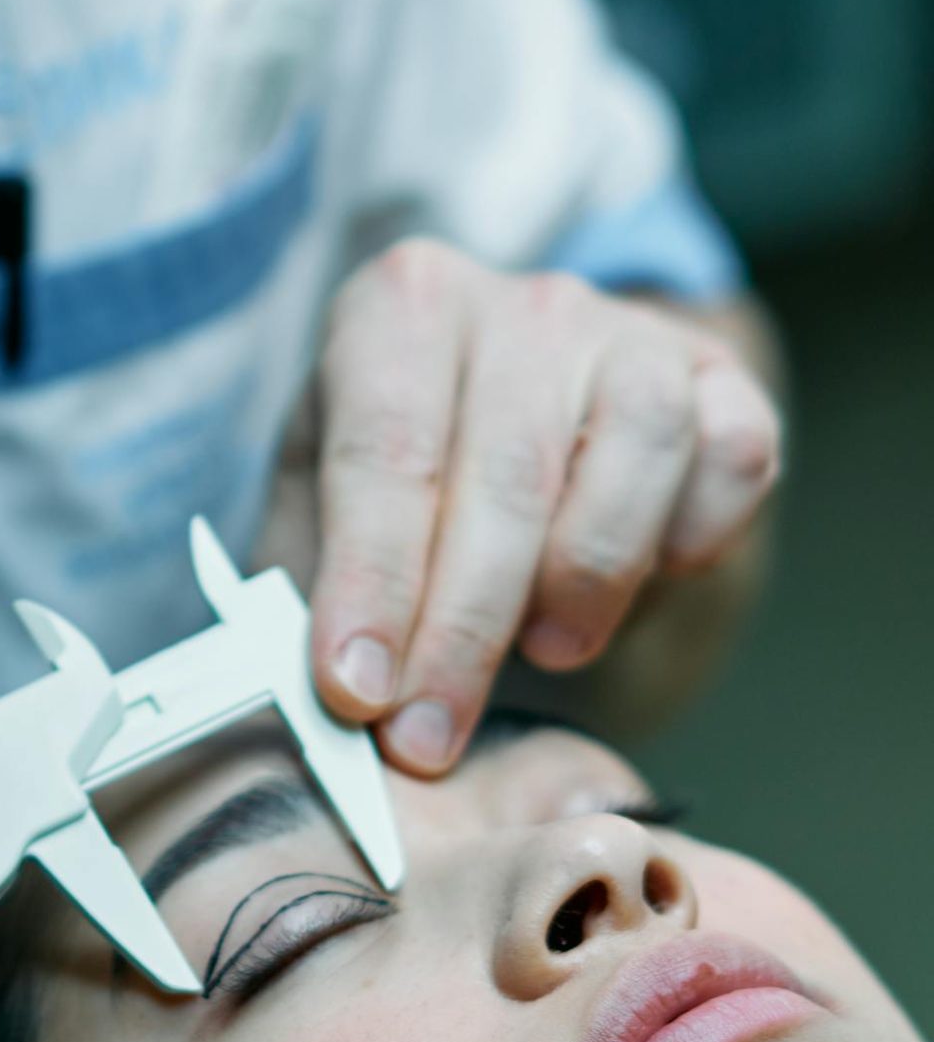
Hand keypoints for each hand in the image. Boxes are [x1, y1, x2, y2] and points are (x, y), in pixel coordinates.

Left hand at [294, 241, 782, 771]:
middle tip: (429, 738)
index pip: (383, 453)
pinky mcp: (720, 380)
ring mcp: (628, 333)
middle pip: (504, 472)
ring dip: (589, 578)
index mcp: (398, 311)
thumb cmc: (403, 484)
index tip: (356, 692)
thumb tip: (317, 700)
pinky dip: (694, 539)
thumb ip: (308, 594)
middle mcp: (517, 304)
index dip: (370, 584)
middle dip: (463, 630)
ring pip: (636, 451)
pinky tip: (641, 584)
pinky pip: (732, 460)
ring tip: (546, 650)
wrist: (520, 426)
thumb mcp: (319, 514)